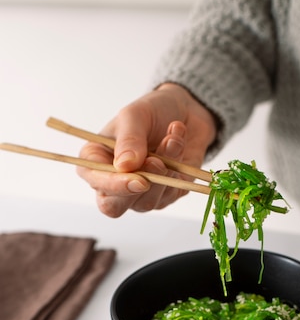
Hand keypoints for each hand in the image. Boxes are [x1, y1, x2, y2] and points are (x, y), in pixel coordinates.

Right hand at [77, 83, 216, 216]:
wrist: (183, 112)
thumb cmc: (151, 112)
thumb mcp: (135, 115)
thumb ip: (128, 139)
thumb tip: (124, 167)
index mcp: (96, 162)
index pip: (97, 186)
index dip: (115, 187)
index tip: (139, 179)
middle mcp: (115, 182)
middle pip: (116, 207)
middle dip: (141, 187)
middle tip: (158, 162)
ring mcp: (140, 193)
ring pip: (149, 200)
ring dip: (166, 169)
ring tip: (171, 138)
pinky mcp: (166, 195)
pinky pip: (172, 191)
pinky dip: (179, 166)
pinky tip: (177, 142)